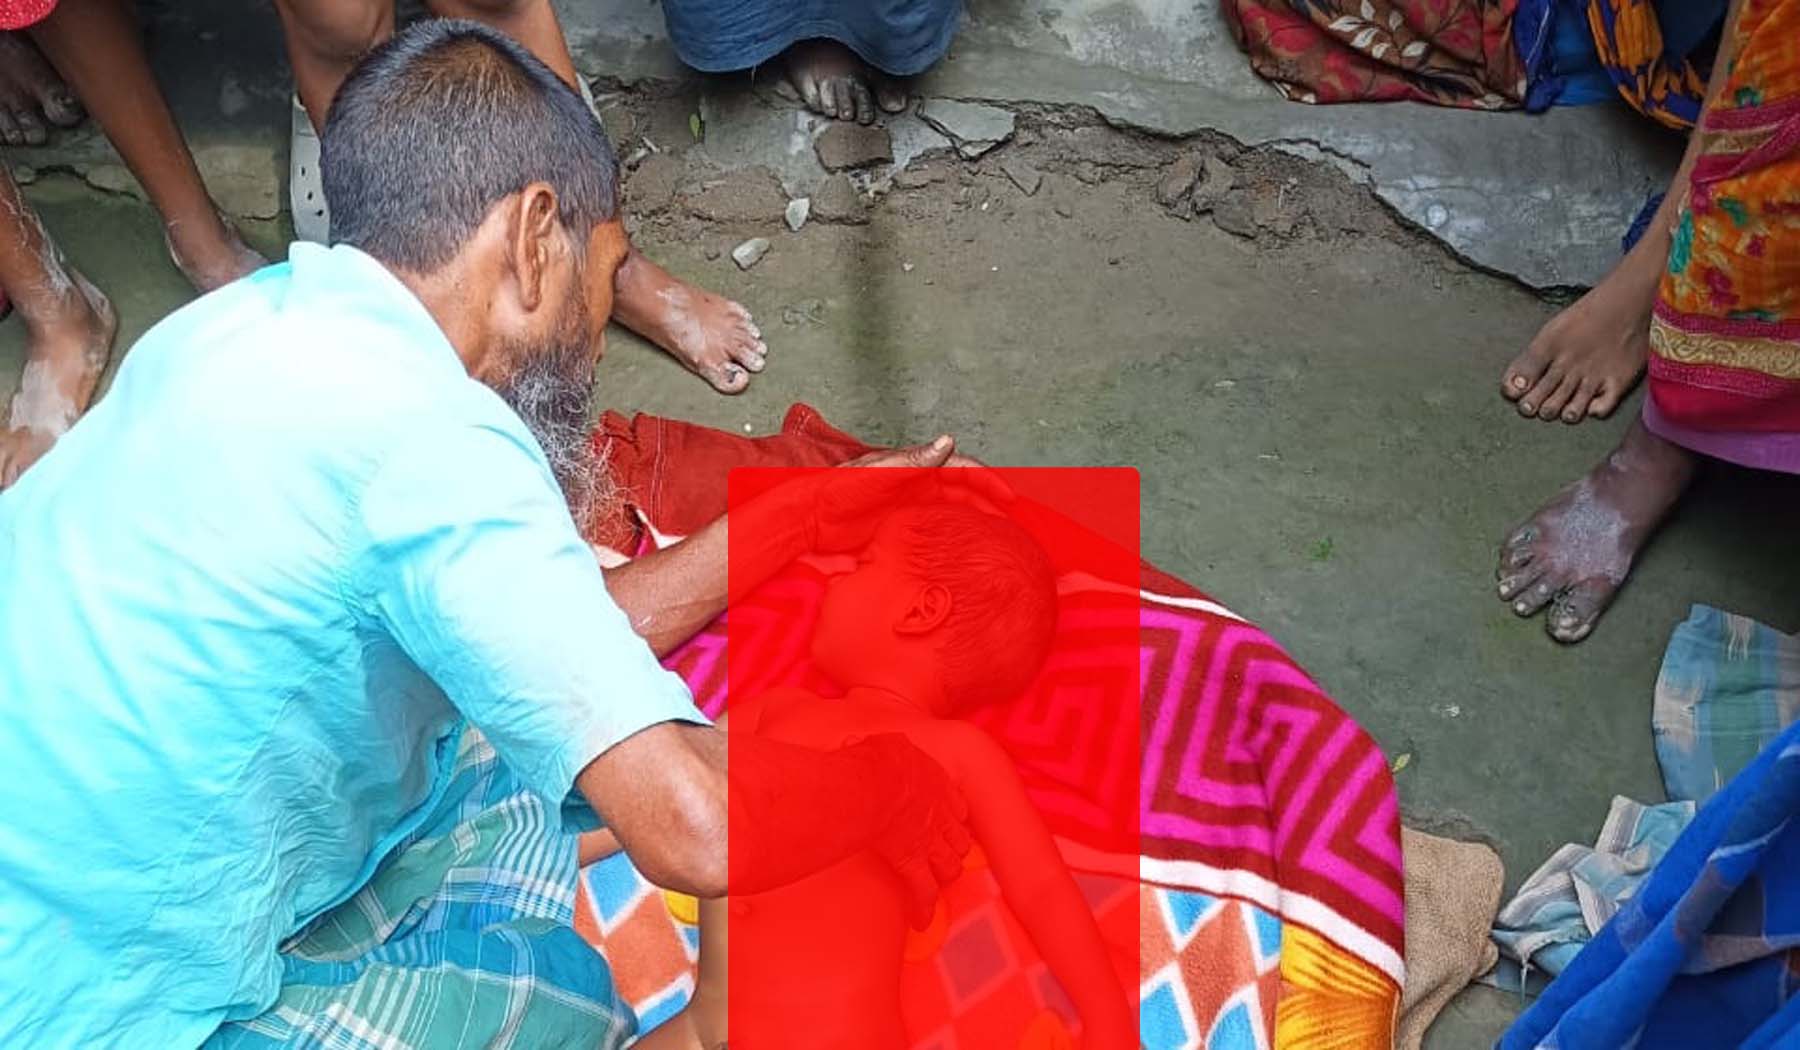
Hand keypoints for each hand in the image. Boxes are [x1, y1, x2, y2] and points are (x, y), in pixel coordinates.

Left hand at [808, 436, 1013, 551]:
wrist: (809, 517)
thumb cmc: (838, 488)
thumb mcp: (878, 472)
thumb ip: (914, 460)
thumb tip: (948, 441)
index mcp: (917, 469)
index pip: (963, 471)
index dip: (988, 482)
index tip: (1009, 498)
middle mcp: (919, 488)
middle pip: (965, 497)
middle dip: (990, 509)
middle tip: (1014, 530)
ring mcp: (912, 511)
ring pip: (954, 517)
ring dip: (975, 528)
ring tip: (999, 547)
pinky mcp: (902, 533)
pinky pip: (937, 537)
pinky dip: (954, 544)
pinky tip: (965, 560)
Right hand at [856, 733, 972, 928]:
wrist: (874, 783)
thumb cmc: (875, 758)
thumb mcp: (886, 743)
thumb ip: (886, 747)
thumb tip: (862, 742)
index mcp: (936, 782)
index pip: (955, 803)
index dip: (954, 814)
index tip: (949, 820)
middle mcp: (940, 812)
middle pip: (959, 836)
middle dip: (956, 847)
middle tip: (948, 855)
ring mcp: (930, 840)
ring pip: (949, 864)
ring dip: (946, 874)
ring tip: (940, 883)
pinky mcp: (913, 863)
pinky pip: (924, 891)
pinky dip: (924, 908)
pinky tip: (921, 921)